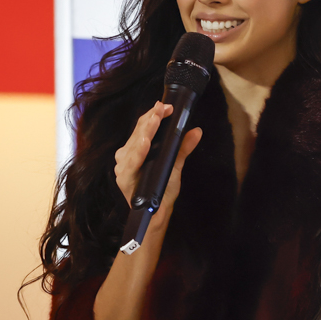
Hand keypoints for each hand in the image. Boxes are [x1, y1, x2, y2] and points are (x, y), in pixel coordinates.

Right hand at [113, 101, 202, 228]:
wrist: (157, 213)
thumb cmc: (162, 188)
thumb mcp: (175, 164)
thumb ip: (184, 147)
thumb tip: (197, 131)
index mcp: (137, 149)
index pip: (143, 126)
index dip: (154, 114)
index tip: (166, 106)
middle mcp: (128, 155)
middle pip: (139, 132)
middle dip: (151, 119)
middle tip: (163, 108)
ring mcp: (124, 166)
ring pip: (134, 144)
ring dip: (145, 131)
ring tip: (154, 120)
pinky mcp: (123, 178)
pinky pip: (131, 162)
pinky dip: (137, 152)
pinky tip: (143, 143)